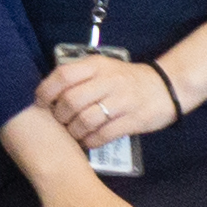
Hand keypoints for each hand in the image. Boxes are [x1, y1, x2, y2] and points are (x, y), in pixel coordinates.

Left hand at [37, 54, 182, 151]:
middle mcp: (108, 81)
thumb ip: (80, 78)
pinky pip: (103, 135)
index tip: (40, 104)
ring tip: (73, 134)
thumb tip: (48, 95)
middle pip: (71, 100)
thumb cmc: (127, 80)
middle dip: (59, 116)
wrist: (167, 87)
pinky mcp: (133, 120)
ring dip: (74, 131)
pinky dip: (90, 141)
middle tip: (59, 123)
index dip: (46, 91)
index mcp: (96, 66)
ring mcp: (121, 101)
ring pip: (85, 120)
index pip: (63, 75)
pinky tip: (88, 141)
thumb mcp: (104, 69)